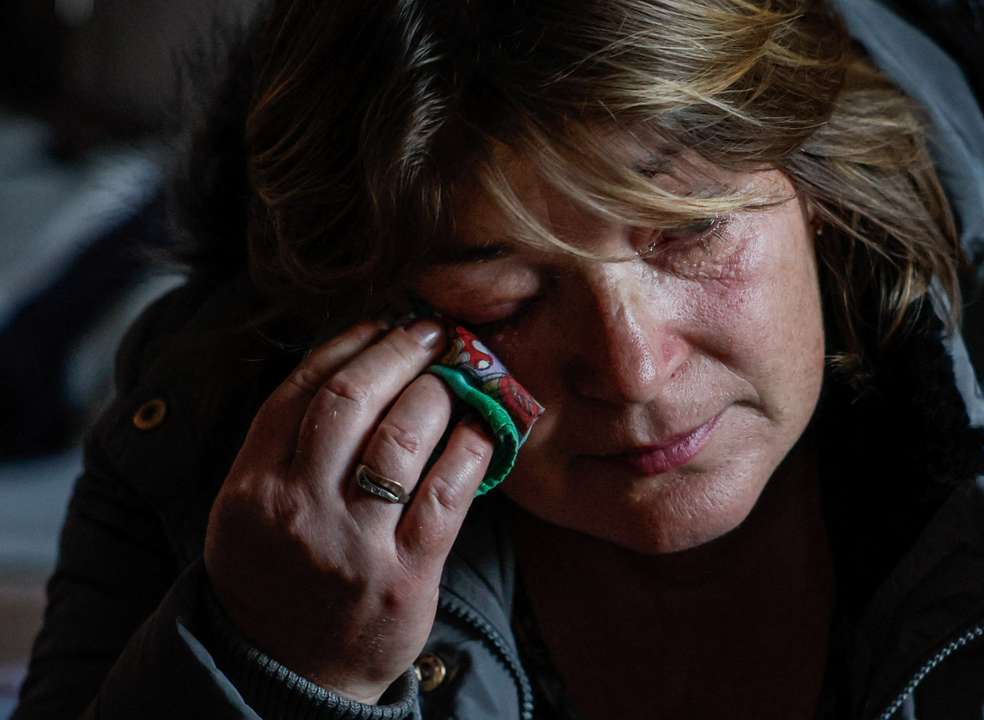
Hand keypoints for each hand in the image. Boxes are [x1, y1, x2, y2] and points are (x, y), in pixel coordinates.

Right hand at [203, 318, 493, 702]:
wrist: (287, 674)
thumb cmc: (278, 577)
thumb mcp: (249, 511)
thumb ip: (284, 445)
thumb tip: (352, 363)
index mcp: (254, 486)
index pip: (301, 390)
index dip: (349, 343)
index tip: (384, 319)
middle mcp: (298, 509)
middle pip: (350, 400)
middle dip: (397, 351)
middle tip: (431, 330)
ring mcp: (353, 545)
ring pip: (401, 437)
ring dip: (437, 391)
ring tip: (456, 373)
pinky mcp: (406, 577)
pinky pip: (447, 494)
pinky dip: (470, 448)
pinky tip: (484, 426)